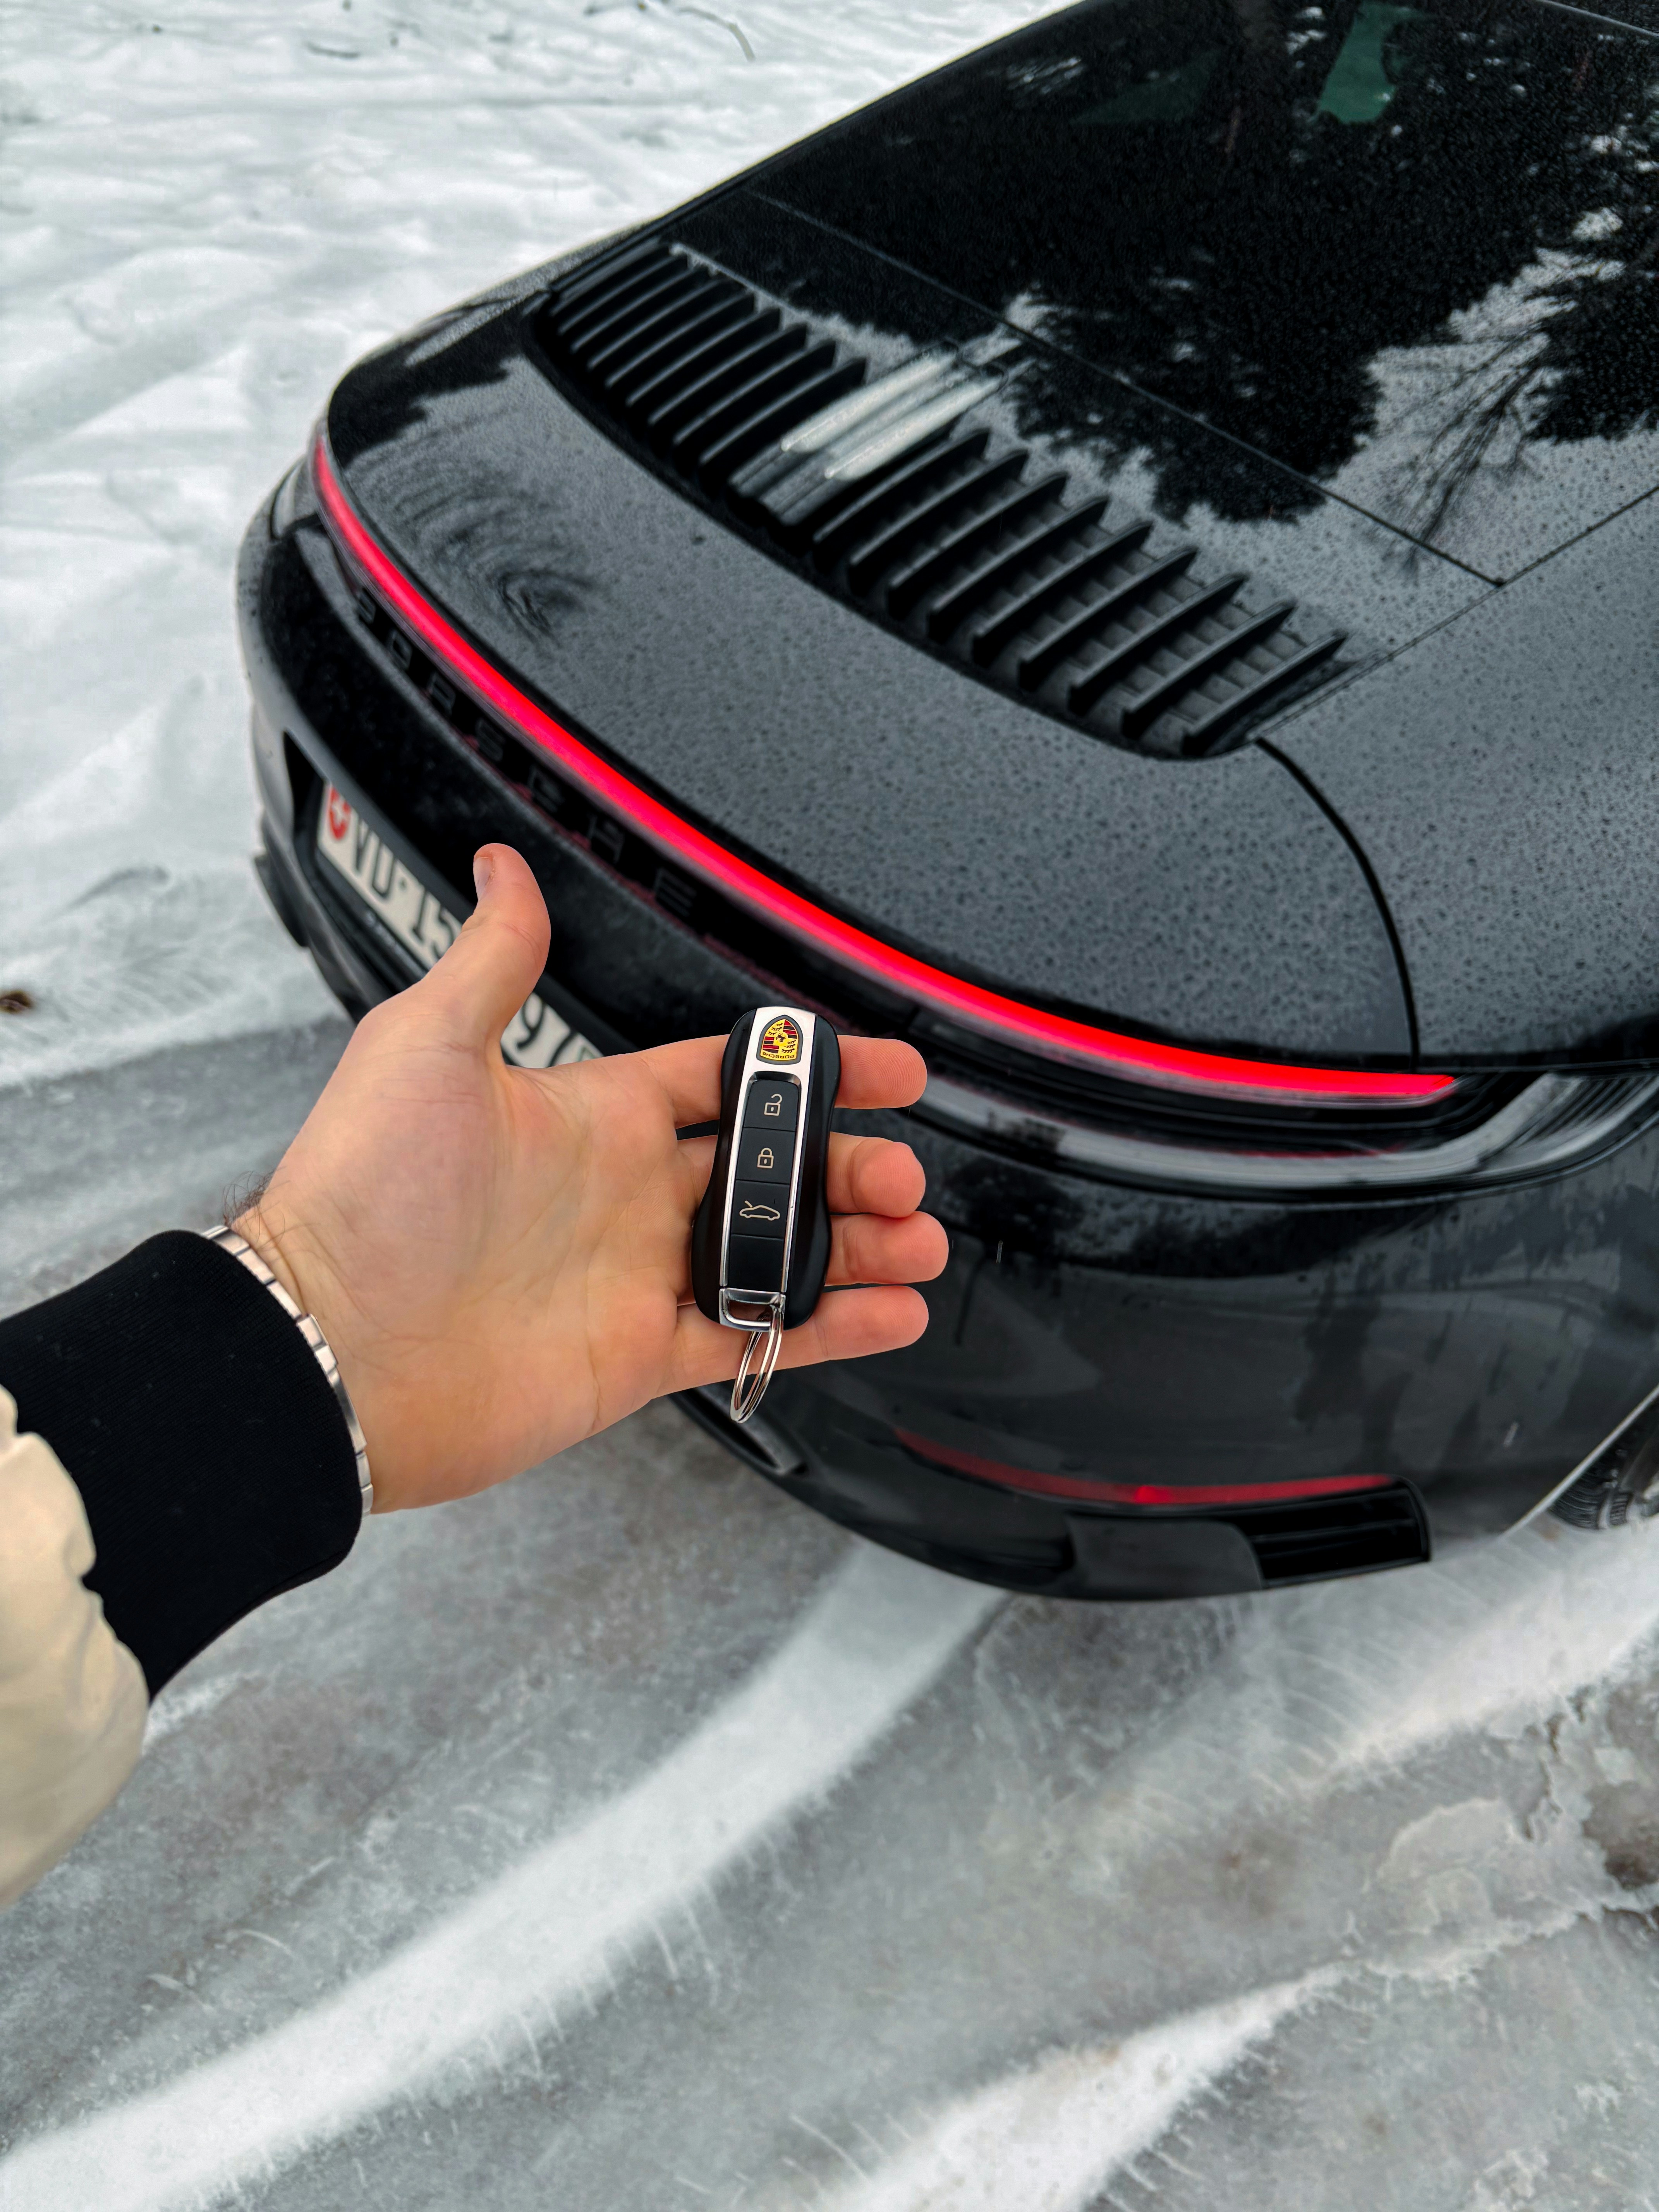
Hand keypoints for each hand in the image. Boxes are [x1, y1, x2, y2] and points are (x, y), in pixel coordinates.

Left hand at [235, 845, 944, 1509]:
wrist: (330, 1345)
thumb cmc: (362, 1195)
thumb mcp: (425, 1045)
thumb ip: (493, 958)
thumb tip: (499, 869)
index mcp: (594, 1115)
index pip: (728, 1079)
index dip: (809, 1071)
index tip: (882, 1067)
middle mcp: (626, 1195)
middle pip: (770, 1170)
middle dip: (846, 1165)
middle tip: (901, 1171)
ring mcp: (638, 1276)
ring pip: (778, 1255)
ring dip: (853, 1246)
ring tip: (917, 1238)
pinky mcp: (640, 1354)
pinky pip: (758, 1338)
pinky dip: (828, 1329)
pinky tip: (889, 1312)